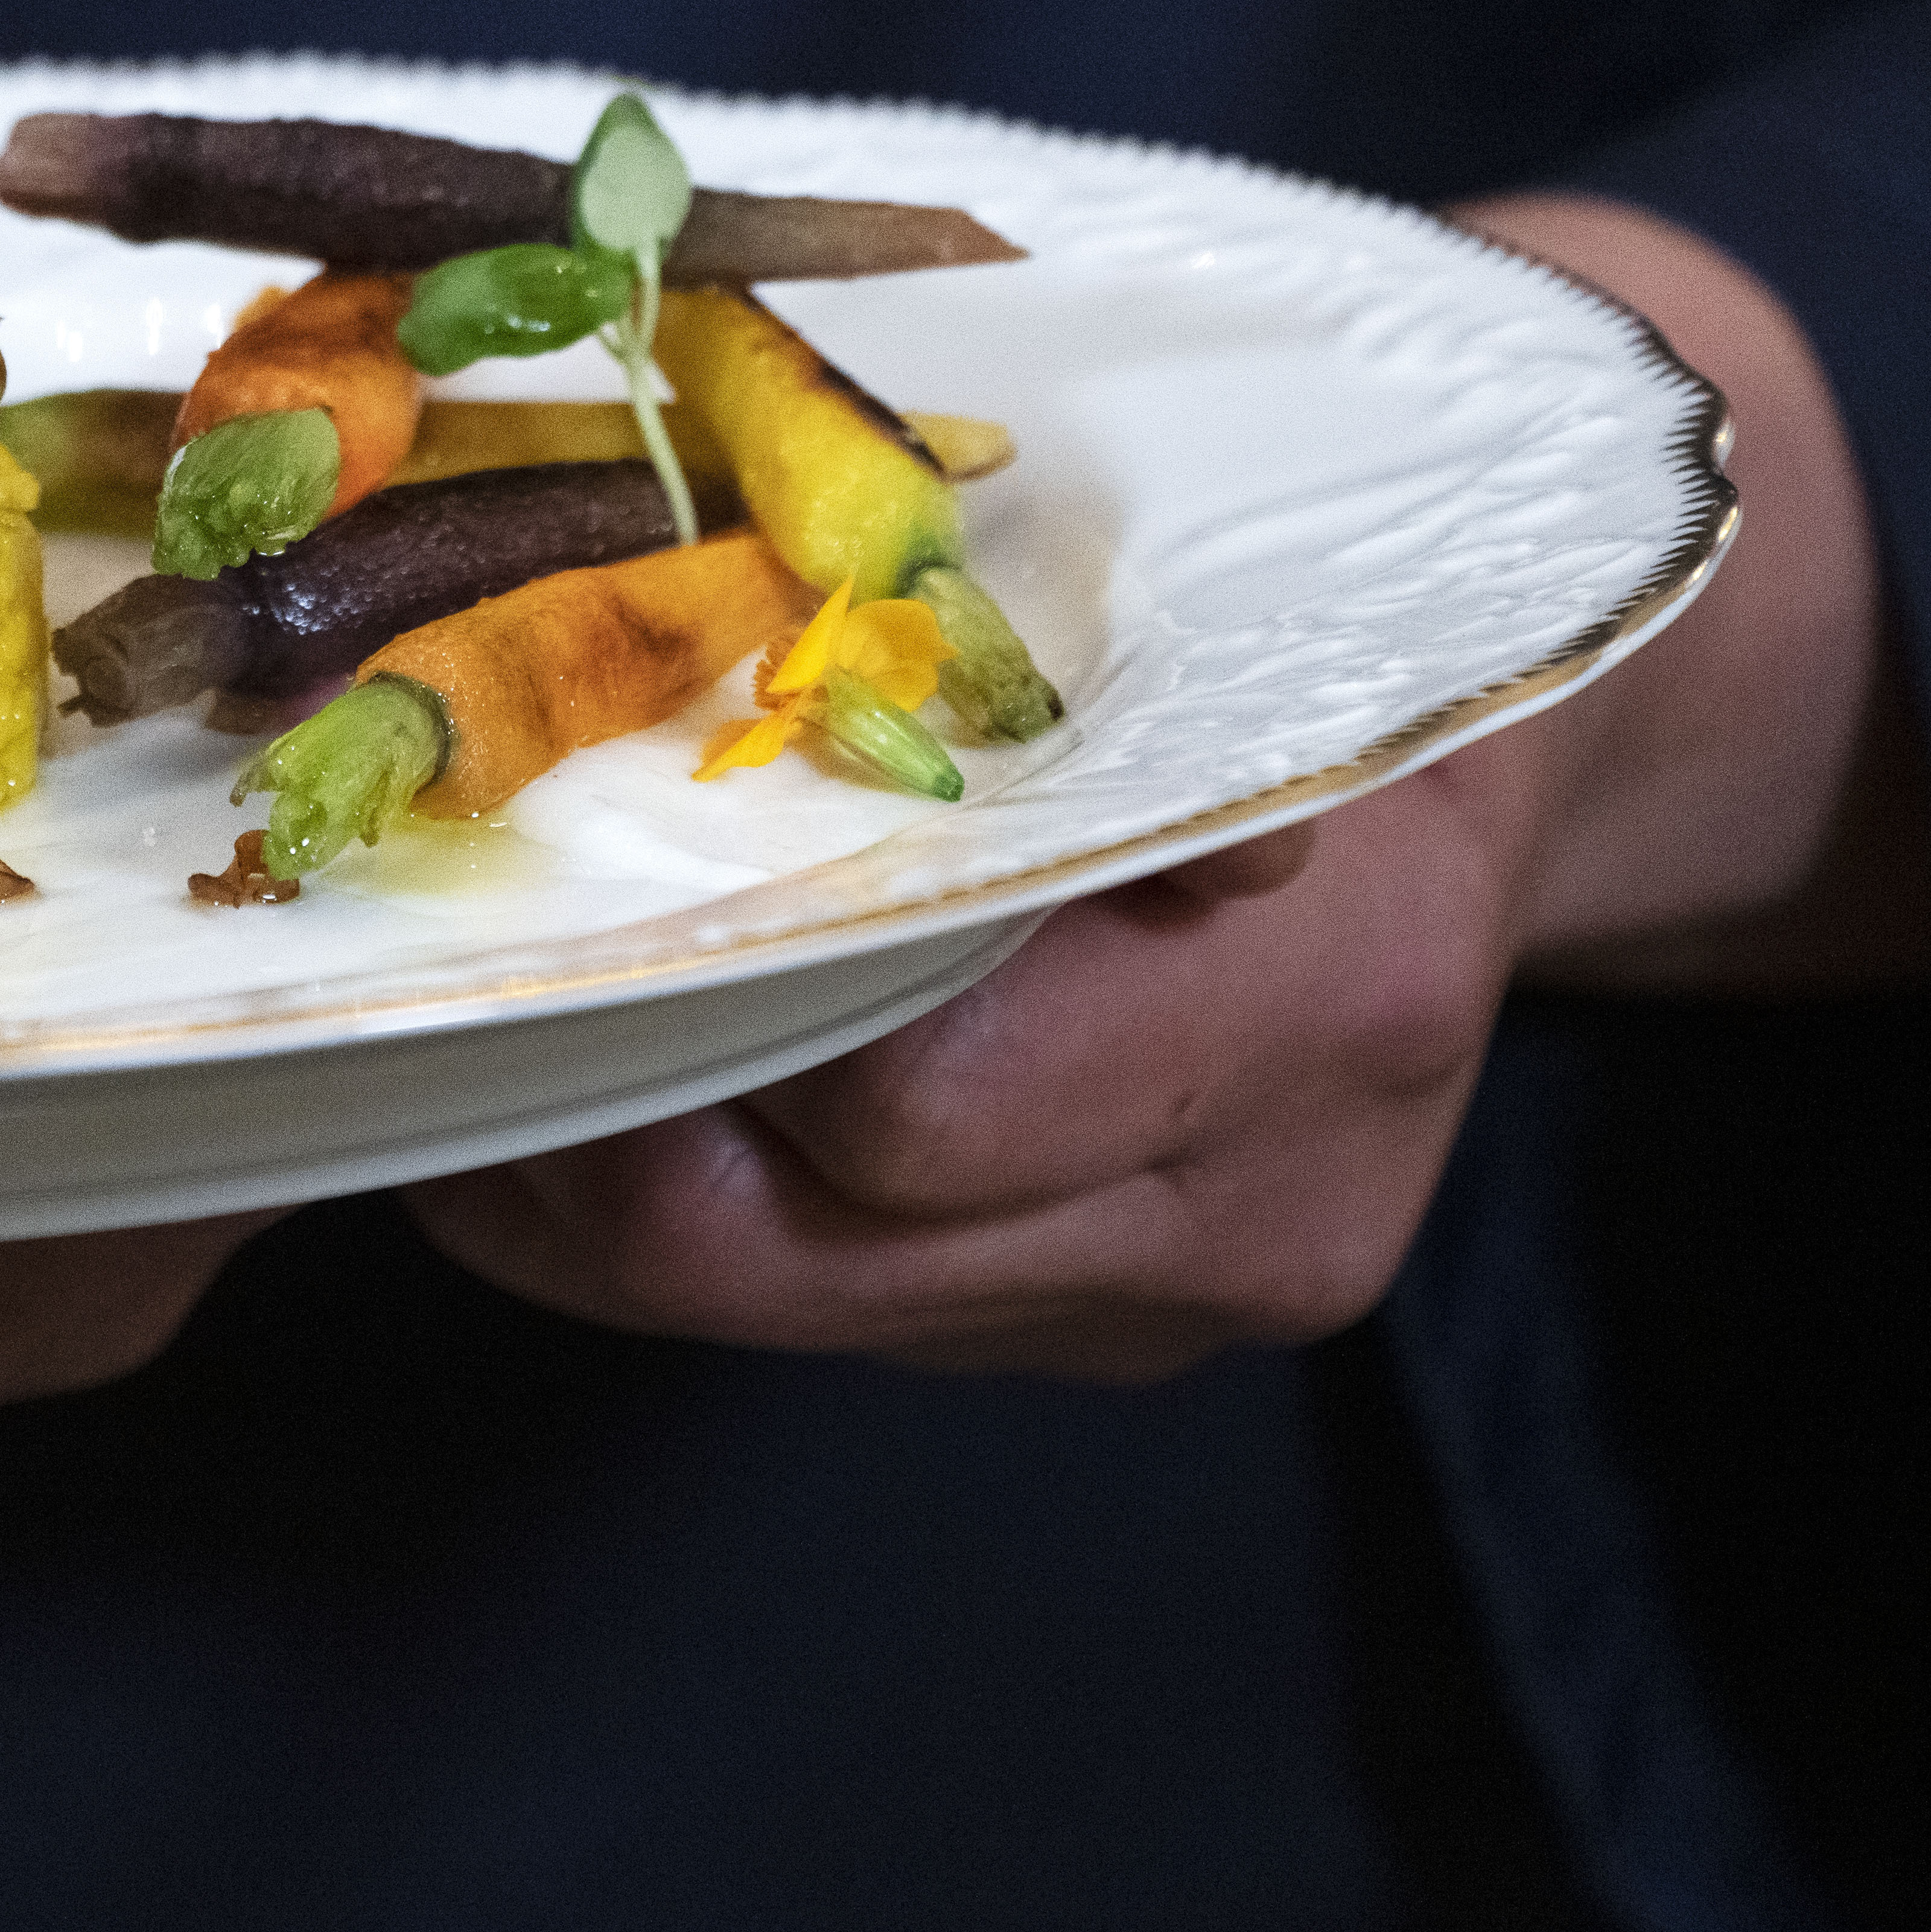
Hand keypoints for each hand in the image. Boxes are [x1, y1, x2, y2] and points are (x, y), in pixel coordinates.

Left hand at [408, 193, 1930, 1381]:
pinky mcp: (1104, 1334)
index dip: (695, 1013)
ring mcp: (1177, 1292)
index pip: (913, 1098)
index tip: (542, 923)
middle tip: (451, 1001)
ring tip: (487, 1048)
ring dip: (602, 1193)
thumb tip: (696, 671)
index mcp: (1319, 995)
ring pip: (779, 1303)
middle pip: (805, 1243)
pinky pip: (821, 1320)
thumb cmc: (1302, 642)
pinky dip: (678, 1225)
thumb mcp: (1191, 598)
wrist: (1479, 776)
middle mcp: (1258, 1192)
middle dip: (600, 1125)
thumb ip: (994, 661)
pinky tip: (584, 1122)